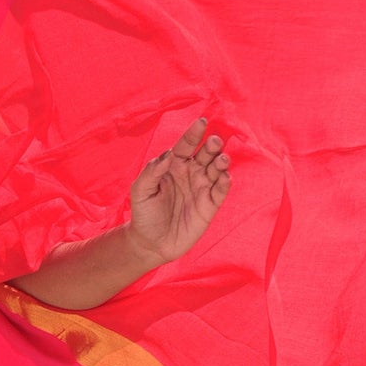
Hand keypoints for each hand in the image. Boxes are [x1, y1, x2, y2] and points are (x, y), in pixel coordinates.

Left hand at [126, 117, 230, 267]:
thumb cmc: (144, 214)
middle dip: (211, 146)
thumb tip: (168, 155)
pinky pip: (220, 191)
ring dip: (221, 162)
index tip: (201, 122)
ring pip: (216, 170)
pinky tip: (224, 177)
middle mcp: (190, 173)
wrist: (150, 243)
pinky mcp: (209, 206)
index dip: (193, 134)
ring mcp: (201, 188)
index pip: (185, 145)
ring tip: (222, 159)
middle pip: (205, 154)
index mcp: (173, 166)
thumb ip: (152, 171)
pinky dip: (224, 183)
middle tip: (215, 141)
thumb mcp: (140, 191)